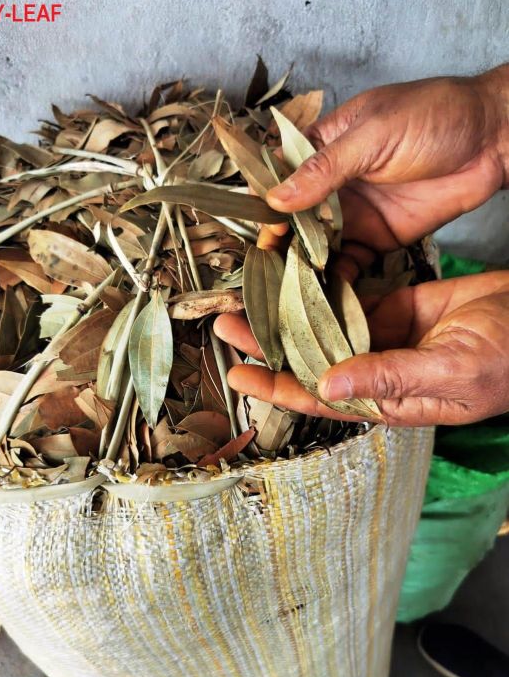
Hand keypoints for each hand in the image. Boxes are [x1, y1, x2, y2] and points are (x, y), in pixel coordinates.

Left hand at [214, 271, 508, 426]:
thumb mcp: (450, 370)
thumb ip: (389, 377)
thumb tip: (328, 385)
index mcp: (386, 398)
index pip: (319, 398)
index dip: (276, 388)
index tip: (237, 374)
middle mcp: (376, 371)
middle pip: (310, 360)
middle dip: (269, 345)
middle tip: (226, 323)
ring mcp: (383, 337)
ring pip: (324, 329)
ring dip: (288, 316)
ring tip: (249, 297)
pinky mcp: (394, 307)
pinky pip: (349, 300)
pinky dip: (322, 291)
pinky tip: (293, 278)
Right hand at [260, 65, 508, 274]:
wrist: (493, 141)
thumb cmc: (434, 116)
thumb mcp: (372, 135)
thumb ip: (324, 169)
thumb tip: (277, 198)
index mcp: (323, 146)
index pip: (279, 177)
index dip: (263, 204)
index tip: (255, 230)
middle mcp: (331, 184)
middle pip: (292, 218)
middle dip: (278, 242)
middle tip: (264, 268)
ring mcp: (353, 214)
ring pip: (315, 244)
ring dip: (300, 264)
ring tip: (284, 287)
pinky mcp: (375, 239)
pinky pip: (347, 263)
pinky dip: (333, 279)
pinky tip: (320, 293)